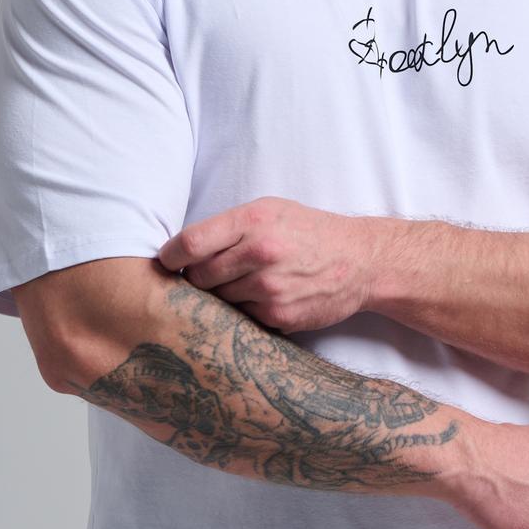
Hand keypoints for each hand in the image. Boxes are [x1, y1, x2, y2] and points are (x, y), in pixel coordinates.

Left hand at [157, 197, 374, 333]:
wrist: (361, 261)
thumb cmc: (310, 232)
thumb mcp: (271, 210)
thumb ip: (230, 227)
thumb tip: (183, 250)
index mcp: (253, 221)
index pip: (190, 243)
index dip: (170, 257)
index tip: (167, 263)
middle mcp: (259, 253)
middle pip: (198, 277)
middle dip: (197, 280)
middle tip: (209, 277)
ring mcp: (269, 287)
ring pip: (218, 301)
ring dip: (222, 297)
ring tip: (242, 286)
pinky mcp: (278, 316)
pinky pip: (241, 318)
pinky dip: (244, 312)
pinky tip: (262, 299)